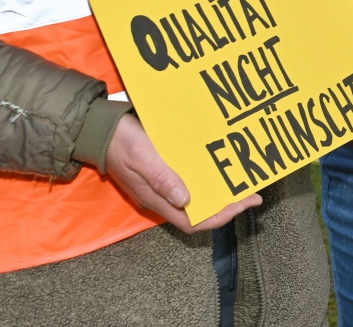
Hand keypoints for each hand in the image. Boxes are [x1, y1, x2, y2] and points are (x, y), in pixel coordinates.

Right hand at [106, 113, 259, 232]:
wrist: (100, 130)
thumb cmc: (122, 143)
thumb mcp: (142, 158)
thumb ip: (162, 179)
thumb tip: (185, 200)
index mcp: (157, 200)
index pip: (193, 222)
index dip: (219, 217)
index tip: (243, 205)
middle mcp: (161, 198)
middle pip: (198, 213)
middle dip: (226, 207)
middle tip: (252, 194)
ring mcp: (161, 187)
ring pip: (196, 199)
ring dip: (219, 194)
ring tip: (241, 182)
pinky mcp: (162, 174)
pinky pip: (189, 184)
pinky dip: (206, 180)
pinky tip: (218, 169)